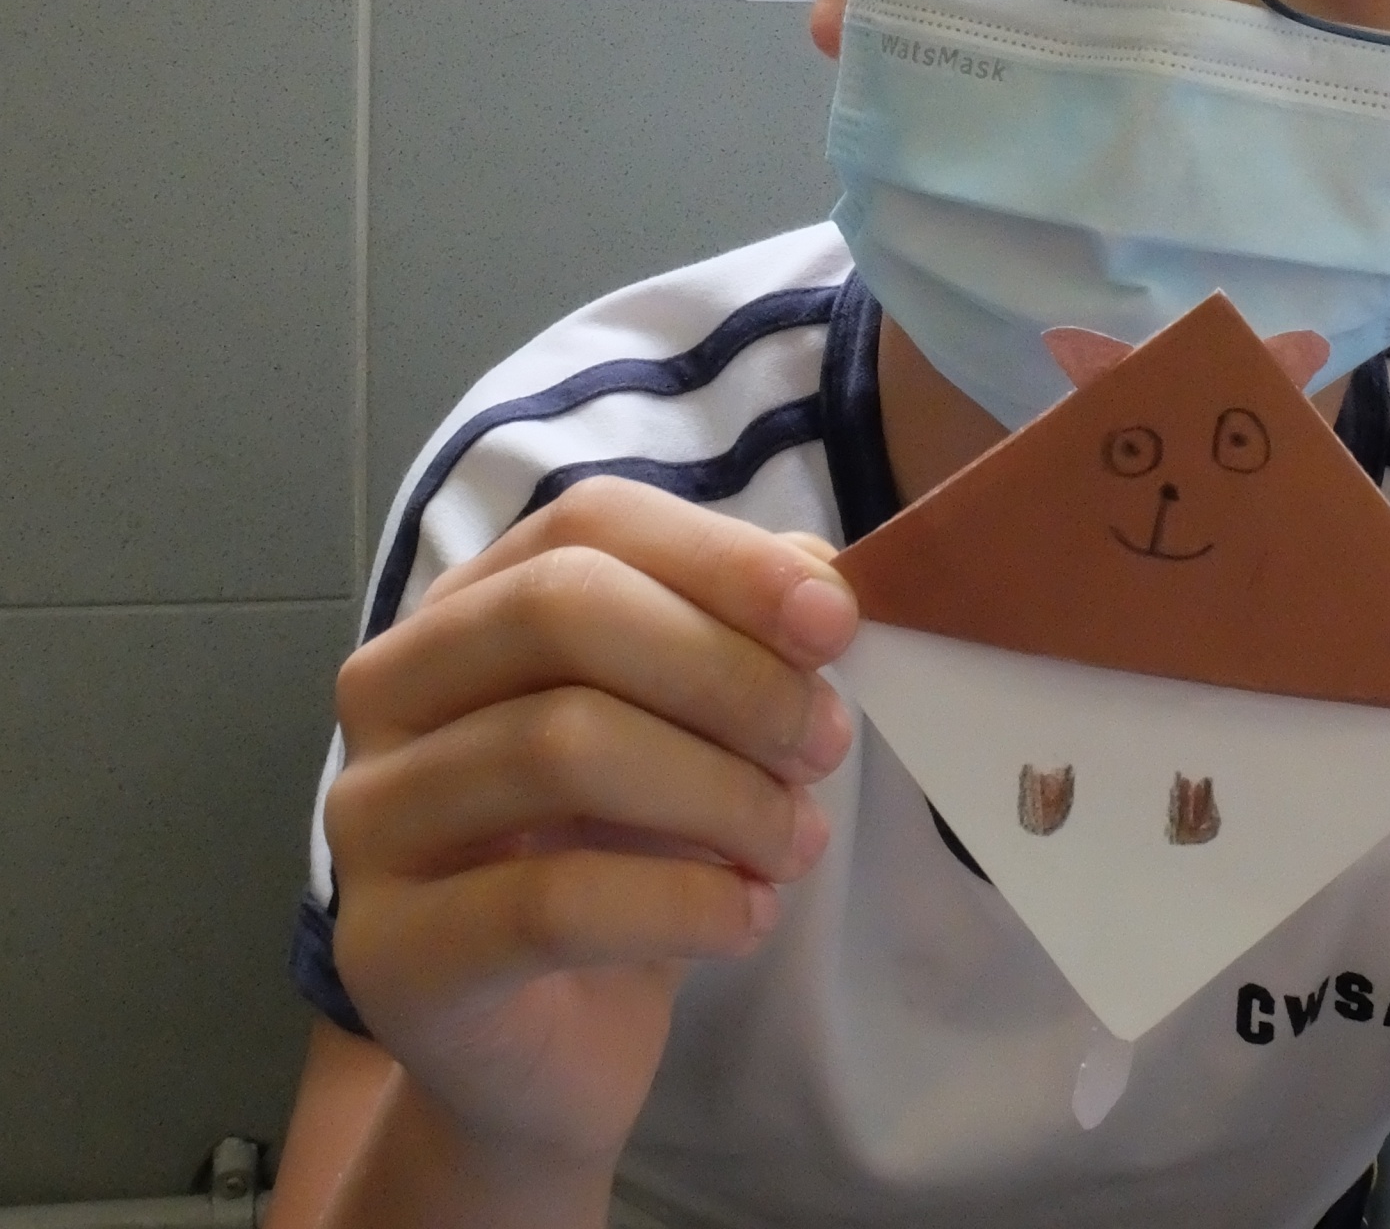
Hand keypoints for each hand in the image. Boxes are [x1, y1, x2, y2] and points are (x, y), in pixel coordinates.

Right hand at [323, 480, 857, 1174]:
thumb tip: (816, 572)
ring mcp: (373, 820)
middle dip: (722, 668)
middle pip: (560, 610)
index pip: (586, 523)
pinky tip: (748, 918)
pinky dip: (682, 903)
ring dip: (719, 791)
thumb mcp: (687, 726)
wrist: (551, 1049)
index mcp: (463, 607)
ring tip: (796, 840)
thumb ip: (737, 633)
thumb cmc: (621, 854)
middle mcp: (390, 691)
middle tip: (823, 740)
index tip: (834, 621)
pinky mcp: (394, 952)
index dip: (718, 558)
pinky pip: (552, 901)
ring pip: (559, 746)